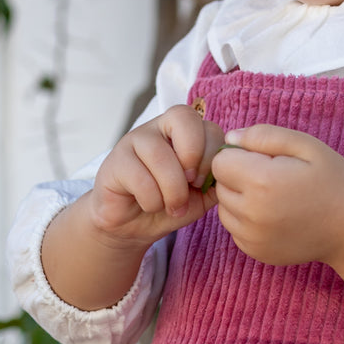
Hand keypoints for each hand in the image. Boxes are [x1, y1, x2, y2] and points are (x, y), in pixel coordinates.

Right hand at [89, 105, 225, 250]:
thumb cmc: (171, 203)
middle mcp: (160, 126)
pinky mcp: (115, 160)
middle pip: (183, 117)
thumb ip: (218, 178)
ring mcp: (135, 139)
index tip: (204, 182)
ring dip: (173, 191)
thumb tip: (228, 168)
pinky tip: (149, 205)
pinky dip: (152, 201)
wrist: (135, 225)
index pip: (208, 124)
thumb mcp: (204, 193)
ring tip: (172, 206)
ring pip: (161, 156)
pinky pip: (140, 178)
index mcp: (187, 131)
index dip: (212, 155)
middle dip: (194, 158)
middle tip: (191, 185)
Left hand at [211, 124, 343, 267]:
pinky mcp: (254, 252)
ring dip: (241, 200)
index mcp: (261, 181)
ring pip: (224, 209)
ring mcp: (251, 237)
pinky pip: (235, 229)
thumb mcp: (306, 145)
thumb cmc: (332, 181)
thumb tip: (230, 139)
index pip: (220, 161)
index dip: (239, 155)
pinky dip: (247, 221)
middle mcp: (251, 213)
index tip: (264, 159)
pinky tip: (275, 216)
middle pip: (220, 186)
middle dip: (239, 177)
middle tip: (273, 178)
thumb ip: (265, 135)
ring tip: (273, 198)